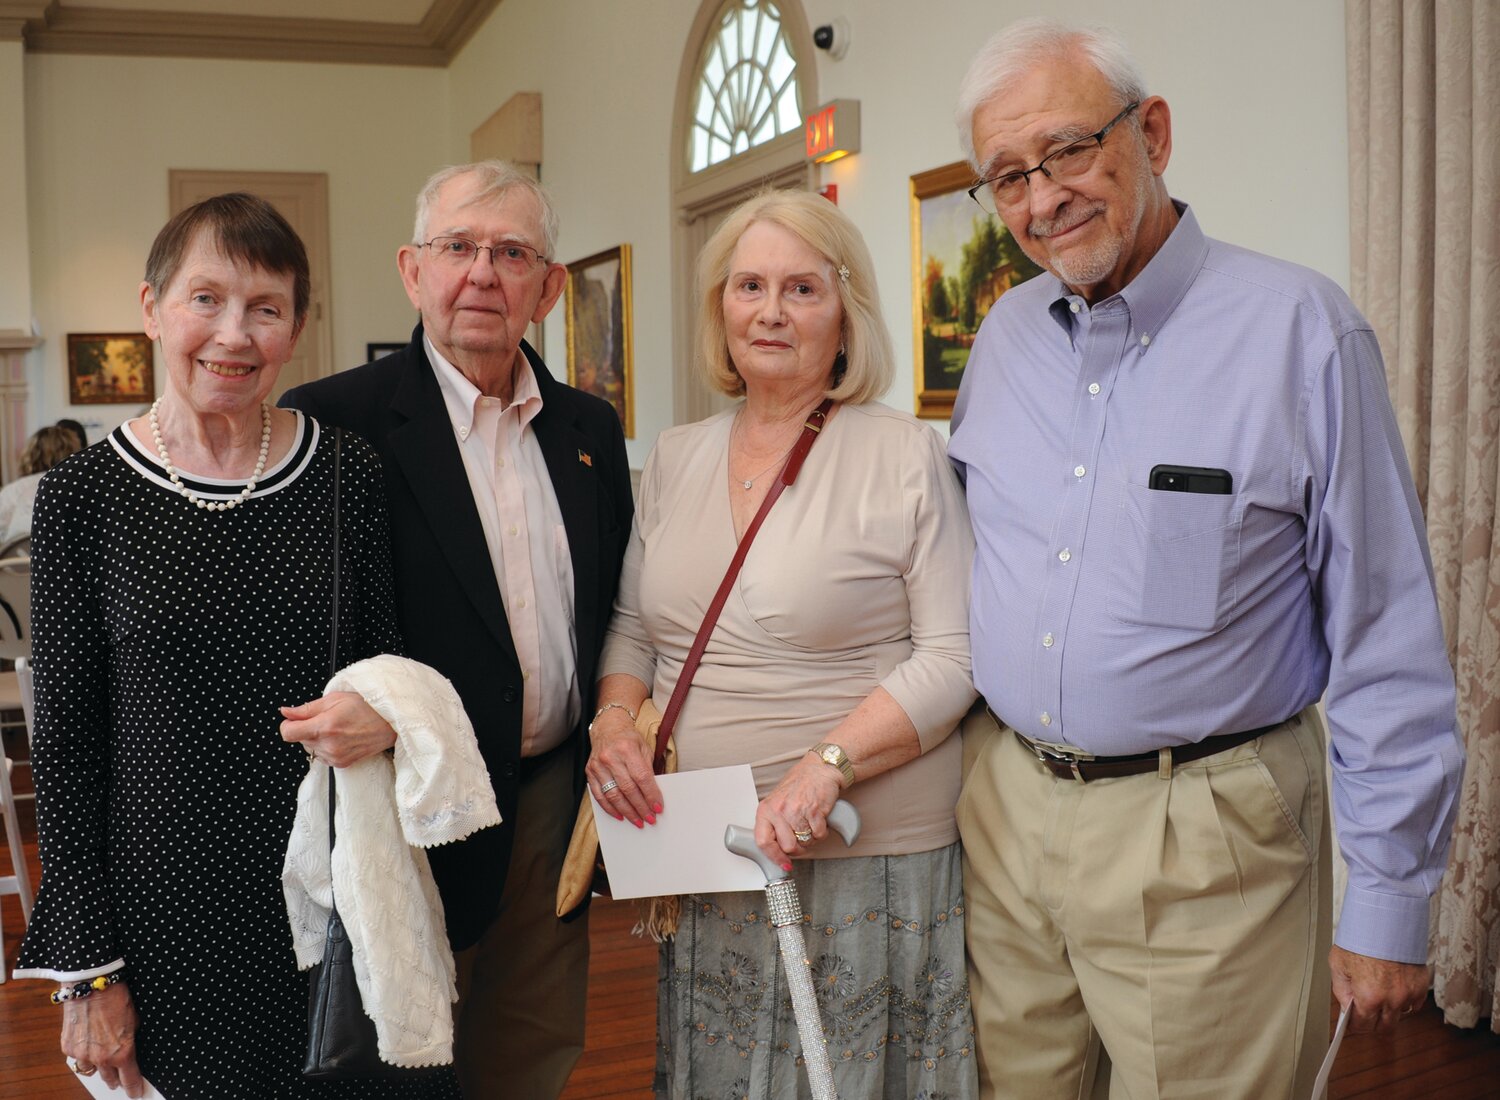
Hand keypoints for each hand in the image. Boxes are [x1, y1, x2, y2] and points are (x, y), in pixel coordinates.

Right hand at [61, 982, 145, 1097]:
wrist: (92, 985)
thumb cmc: (117, 999)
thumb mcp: (134, 1020)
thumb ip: (131, 1038)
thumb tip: (130, 1046)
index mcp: (123, 1052)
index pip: (129, 1079)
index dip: (133, 1088)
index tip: (135, 1093)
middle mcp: (101, 1058)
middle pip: (109, 1078)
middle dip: (115, 1079)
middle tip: (118, 1080)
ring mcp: (82, 1054)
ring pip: (90, 1070)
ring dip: (97, 1068)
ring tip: (101, 1062)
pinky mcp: (68, 1046)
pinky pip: (76, 1057)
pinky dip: (82, 1054)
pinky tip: (87, 1045)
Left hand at [279, 692, 396, 766]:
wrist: (389, 723)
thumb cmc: (366, 707)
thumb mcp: (335, 699)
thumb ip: (306, 708)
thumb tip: (286, 712)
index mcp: (325, 726)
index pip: (288, 733)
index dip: (288, 724)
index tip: (294, 719)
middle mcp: (329, 744)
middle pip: (299, 740)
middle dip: (306, 729)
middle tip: (326, 719)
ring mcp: (335, 756)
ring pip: (310, 748)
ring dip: (316, 739)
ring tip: (336, 728)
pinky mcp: (341, 764)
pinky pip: (321, 756)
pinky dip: (326, 747)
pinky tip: (340, 738)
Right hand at [585, 708, 660, 827]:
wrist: (608, 728)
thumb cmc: (629, 739)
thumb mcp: (645, 748)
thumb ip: (649, 769)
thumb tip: (654, 794)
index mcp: (628, 749)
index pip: (642, 777)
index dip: (651, 795)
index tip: (658, 807)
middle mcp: (611, 757)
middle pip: (628, 789)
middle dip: (640, 807)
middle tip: (649, 818)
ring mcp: (598, 765)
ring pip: (613, 795)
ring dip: (627, 812)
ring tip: (637, 821)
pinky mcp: (590, 772)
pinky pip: (599, 795)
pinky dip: (610, 808)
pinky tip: (620, 815)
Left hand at [753, 754, 843, 870]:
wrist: (819, 769)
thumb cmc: (799, 785)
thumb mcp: (777, 802)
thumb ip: (773, 824)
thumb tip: (775, 851)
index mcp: (766, 810)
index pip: (763, 842)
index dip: (774, 857)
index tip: (783, 863)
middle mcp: (779, 811)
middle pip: (787, 847)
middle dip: (798, 847)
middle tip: (802, 838)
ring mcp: (796, 810)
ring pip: (805, 842)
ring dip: (811, 839)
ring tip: (810, 825)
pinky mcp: (814, 811)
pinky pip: (819, 834)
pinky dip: (822, 831)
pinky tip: (819, 820)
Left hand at [1329, 945, 1429, 1032]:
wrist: (1384, 921)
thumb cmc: (1360, 940)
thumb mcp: (1338, 964)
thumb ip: (1342, 990)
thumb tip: (1346, 1007)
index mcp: (1369, 996)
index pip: (1363, 1025)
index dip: (1355, 1026)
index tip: (1352, 1024)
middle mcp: (1392, 999)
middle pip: (1385, 1028)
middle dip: (1373, 1024)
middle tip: (1365, 1016)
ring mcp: (1409, 993)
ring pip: (1400, 1016)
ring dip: (1390, 1011)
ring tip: (1379, 998)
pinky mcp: (1421, 985)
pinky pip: (1414, 1003)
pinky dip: (1405, 1001)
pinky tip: (1394, 990)